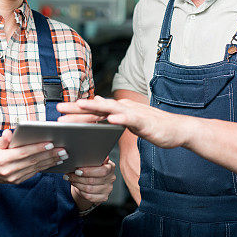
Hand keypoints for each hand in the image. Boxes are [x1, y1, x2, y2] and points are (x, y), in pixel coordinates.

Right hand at [0, 130, 67, 184]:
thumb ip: (2, 140)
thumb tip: (9, 133)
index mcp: (2, 159)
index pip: (24, 153)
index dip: (38, 148)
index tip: (51, 143)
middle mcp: (8, 171)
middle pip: (33, 161)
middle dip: (50, 155)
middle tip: (63, 149)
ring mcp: (13, 178)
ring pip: (35, 168)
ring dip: (50, 162)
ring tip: (62, 156)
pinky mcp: (17, 181)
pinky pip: (33, 173)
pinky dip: (44, 167)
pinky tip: (53, 162)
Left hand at [58, 96, 195, 148]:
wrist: (176, 130)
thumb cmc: (153, 127)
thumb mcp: (129, 123)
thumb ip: (114, 118)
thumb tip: (99, 112)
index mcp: (118, 110)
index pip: (93, 110)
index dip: (76, 111)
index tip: (59, 113)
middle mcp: (123, 108)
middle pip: (97, 107)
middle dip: (77, 108)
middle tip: (59, 109)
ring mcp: (134, 113)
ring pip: (111, 109)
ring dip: (95, 107)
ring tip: (80, 106)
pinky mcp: (144, 121)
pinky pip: (131, 119)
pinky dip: (120, 118)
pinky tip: (111, 120)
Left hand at [66, 158, 115, 209]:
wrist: (94, 182)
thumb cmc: (93, 170)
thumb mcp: (93, 162)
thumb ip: (92, 159)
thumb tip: (87, 153)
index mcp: (110, 167)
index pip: (102, 170)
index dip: (88, 171)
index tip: (77, 170)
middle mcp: (111, 178)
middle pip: (93, 180)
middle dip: (78, 178)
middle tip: (69, 175)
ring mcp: (108, 189)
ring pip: (89, 189)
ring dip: (77, 184)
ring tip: (71, 179)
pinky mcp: (104, 197)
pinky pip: (89, 196)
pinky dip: (80, 191)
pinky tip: (76, 186)